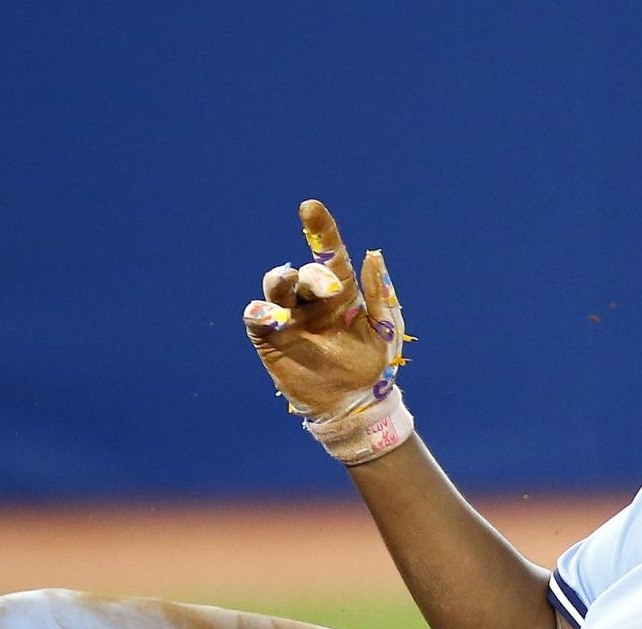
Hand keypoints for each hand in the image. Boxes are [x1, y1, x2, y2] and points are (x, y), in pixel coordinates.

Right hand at [243, 202, 408, 444]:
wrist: (356, 407)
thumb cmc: (374, 368)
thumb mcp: (385, 329)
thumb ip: (379, 293)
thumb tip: (372, 253)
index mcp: (341, 294)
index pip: (329, 256)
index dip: (320, 231)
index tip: (310, 207)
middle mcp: (312, 302)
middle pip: (305, 274)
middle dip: (313, 275)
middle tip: (328, 288)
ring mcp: (290, 319)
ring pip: (276, 287)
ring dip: (279, 280)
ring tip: (287, 281)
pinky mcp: (271, 340)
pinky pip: (256, 319)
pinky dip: (258, 312)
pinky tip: (268, 315)